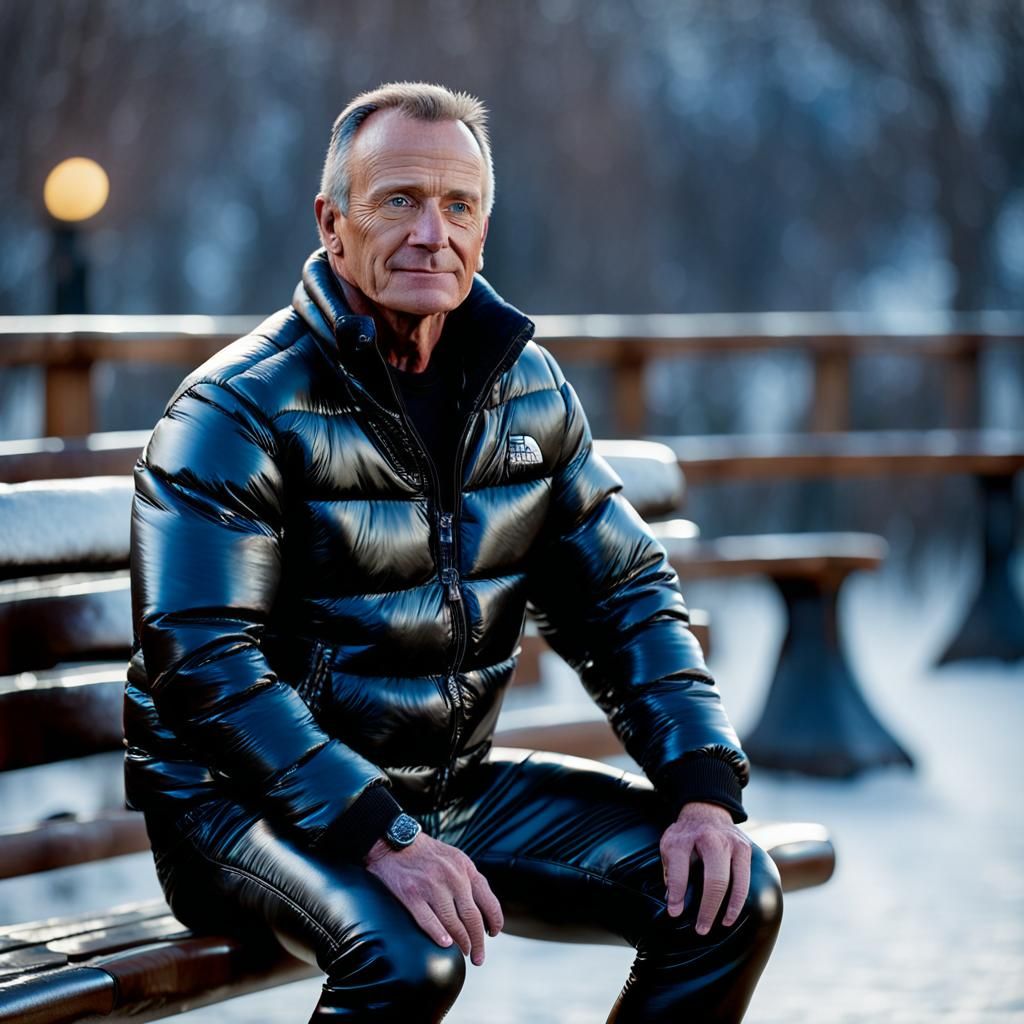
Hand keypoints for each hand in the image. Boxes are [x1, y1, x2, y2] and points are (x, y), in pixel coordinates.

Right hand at [364, 832, 503, 965]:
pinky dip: (439, 936)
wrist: (395, 842)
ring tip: (464, 952)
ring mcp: (431, 886)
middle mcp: (452, 877)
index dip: (494, 921)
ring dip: (461, 943)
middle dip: (479, 942)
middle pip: (472, 918)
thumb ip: (468, 879)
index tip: (493, 934)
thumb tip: (482, 908)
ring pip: (453, 924)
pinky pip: (429, 922)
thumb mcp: (454, 858)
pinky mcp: (412, 895)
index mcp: (465, 868)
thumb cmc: (426, 853)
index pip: (488, 900)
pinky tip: (446, 944)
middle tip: (479, 956)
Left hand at [660, 801, 751, 934]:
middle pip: (714, 879)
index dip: (677, 894)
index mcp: (684, 838)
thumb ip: (670, 872)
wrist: (706, 811)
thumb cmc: (685, 836)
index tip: (675, 912)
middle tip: (701, 928)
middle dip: (708, 908)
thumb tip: (673, 903)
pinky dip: (740, 900)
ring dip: (729, 908)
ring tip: (721, 924)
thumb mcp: (669, 847)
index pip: (680, 870)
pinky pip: (746, 880)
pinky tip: (732, 914)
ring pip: (736, 882)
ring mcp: (732, 843)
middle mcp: (711, 839)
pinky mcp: (746, 849)